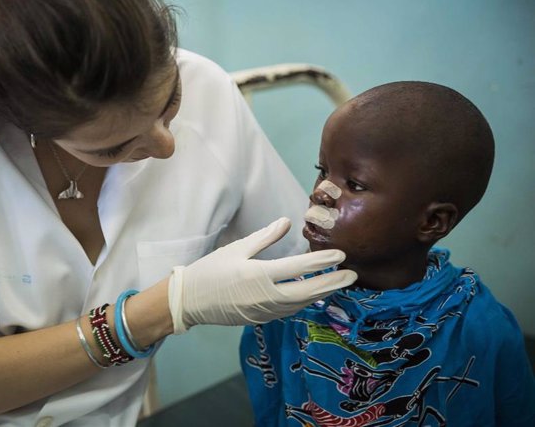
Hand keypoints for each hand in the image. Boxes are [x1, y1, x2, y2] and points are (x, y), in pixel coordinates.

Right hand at [167, 217, 356, 333]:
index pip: (299, 268)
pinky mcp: (261, 318)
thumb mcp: (236, 249)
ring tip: (337, 283)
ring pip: (300, 303)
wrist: (190, 301)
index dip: (322, 261)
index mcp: (260, 275)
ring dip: (320, 293)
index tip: (341, 255)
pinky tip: (312, 294)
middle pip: (308, 292)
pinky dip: (304, 301)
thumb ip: (265, 237)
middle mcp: (266, 296)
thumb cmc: (210, 271)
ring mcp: (265, 311)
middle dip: (332, 283)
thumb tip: (286, 222)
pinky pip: (288, 310)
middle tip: (352, 275)